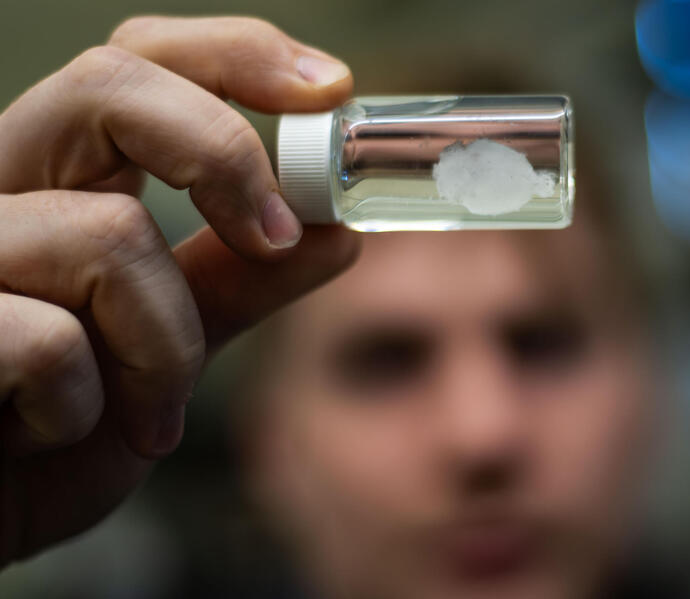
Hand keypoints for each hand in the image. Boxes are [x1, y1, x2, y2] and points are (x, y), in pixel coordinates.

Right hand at [0, 16, 359, 567]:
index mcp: (57, 184)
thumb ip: (236, 286)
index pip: (138, 68)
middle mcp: (0, 191)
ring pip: (109, 236)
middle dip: (222, 155)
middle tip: (276, 233)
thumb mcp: (162, 350)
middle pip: (109, 85)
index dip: (237, 57)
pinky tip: (51, 438)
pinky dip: (88, 408)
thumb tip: (335, 235)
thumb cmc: (53, 434)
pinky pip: (48, 340)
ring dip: (165, 348)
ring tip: (145, 413)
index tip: (328, 89)